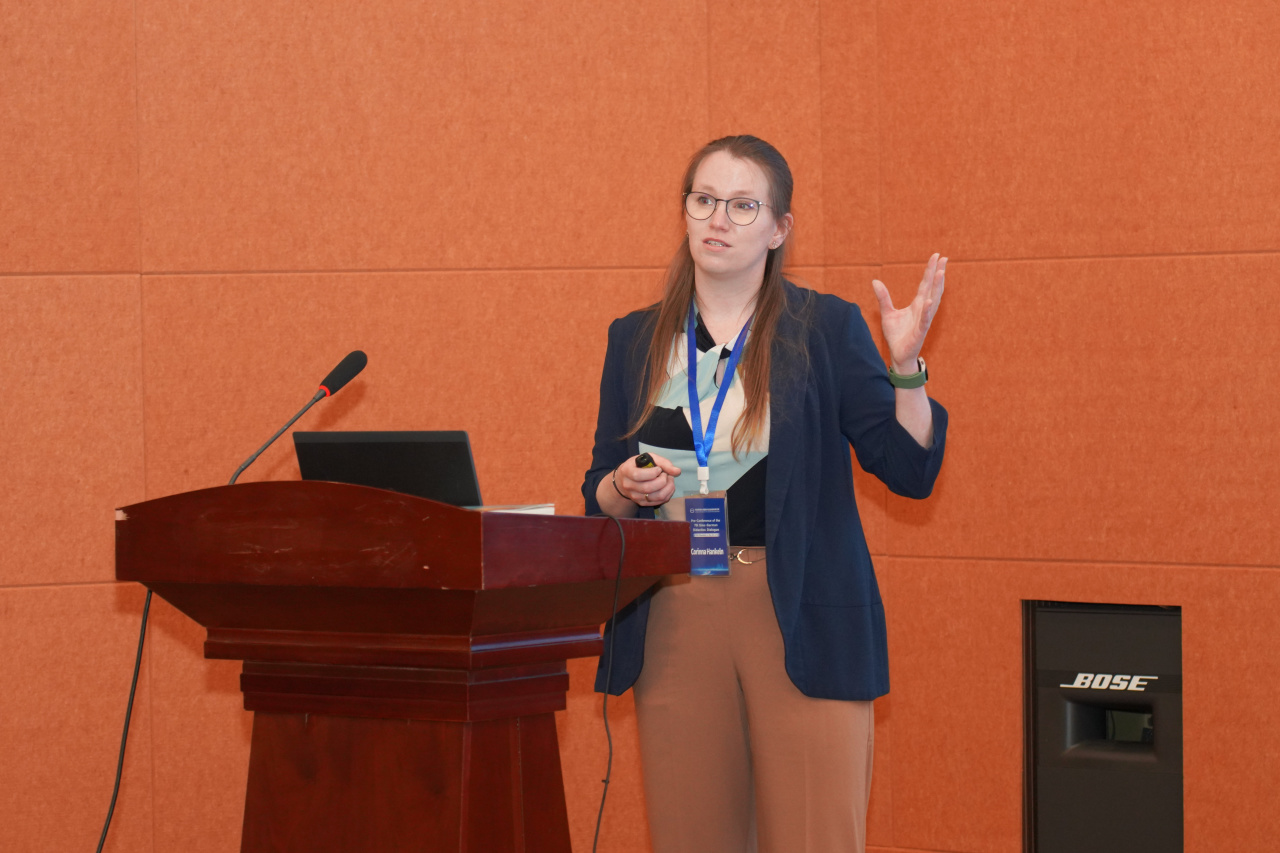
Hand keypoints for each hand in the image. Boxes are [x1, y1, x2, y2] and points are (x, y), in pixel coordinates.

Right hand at [615, 453, 680, 505]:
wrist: (625, 479)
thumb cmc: (639, 465)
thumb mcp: (648, 458)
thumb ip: (663, 462)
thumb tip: (677, 471)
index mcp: (627, 471)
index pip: (638, 475)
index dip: (652, 473)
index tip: (659, 469)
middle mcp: (628, 486)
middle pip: (648, 488)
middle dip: (663, 481)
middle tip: (666, 474)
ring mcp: (634, 496)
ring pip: (656, 496)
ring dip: (668, 488)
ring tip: (669, 480)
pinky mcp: (641, 503)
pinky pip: (658, 501)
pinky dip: (667, 494)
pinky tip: (667, 487)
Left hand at [871, 253, 946, 372]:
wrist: (898, 354)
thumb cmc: (896, 335)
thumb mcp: (887, 313)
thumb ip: (883, 297)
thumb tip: (875, 281)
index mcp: (917, 304)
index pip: (925, 284)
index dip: (930, 270)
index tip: (936, 256)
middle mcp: (923, 310)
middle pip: (932, 288)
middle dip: (938, 273)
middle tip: (943, 258)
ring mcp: (923, 320)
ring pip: (933, 301)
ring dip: (937, 287)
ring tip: (941, 273)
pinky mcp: (920, 331)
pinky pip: (924, 320)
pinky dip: (927, 311)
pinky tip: (930, 301)